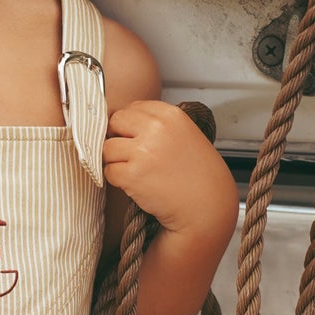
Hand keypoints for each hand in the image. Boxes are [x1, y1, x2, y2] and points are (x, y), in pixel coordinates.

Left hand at [103, 99, 217, 233]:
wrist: (206, 206)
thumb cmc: (198, 175)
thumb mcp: (185, 135)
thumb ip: (158, 124)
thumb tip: (124, 121)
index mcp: (171, 115)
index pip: (133, 107)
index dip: (130, 124)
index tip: (135, 137)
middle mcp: (156, 129)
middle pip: (116, 122)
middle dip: (117, 137)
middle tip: (129, 153)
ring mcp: (143, 151)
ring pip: (108, 148)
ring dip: (115, 160)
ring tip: (134, 170)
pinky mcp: (133, 175)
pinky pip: (109, 171)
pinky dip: (117, 180)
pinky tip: (135, 184)